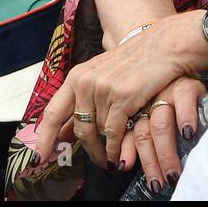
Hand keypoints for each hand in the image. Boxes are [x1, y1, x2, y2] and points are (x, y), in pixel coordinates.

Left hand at [33, 11, 207, 170]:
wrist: (168, 44)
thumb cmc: (141, 59)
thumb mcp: (105, 74)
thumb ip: (86, 99)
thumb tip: (66, 131)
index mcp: (78, 75)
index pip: (52, 112)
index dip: (44, 138)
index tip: (39, 158)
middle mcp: (85, 82)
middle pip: (78, 128)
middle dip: (87, 149)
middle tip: (97, 162)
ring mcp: (103, 89)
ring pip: (98, 132)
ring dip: (105, 147)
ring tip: (113, 156)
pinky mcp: (122, 97)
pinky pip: (113, 133)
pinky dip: (115, 148)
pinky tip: (118, 156)